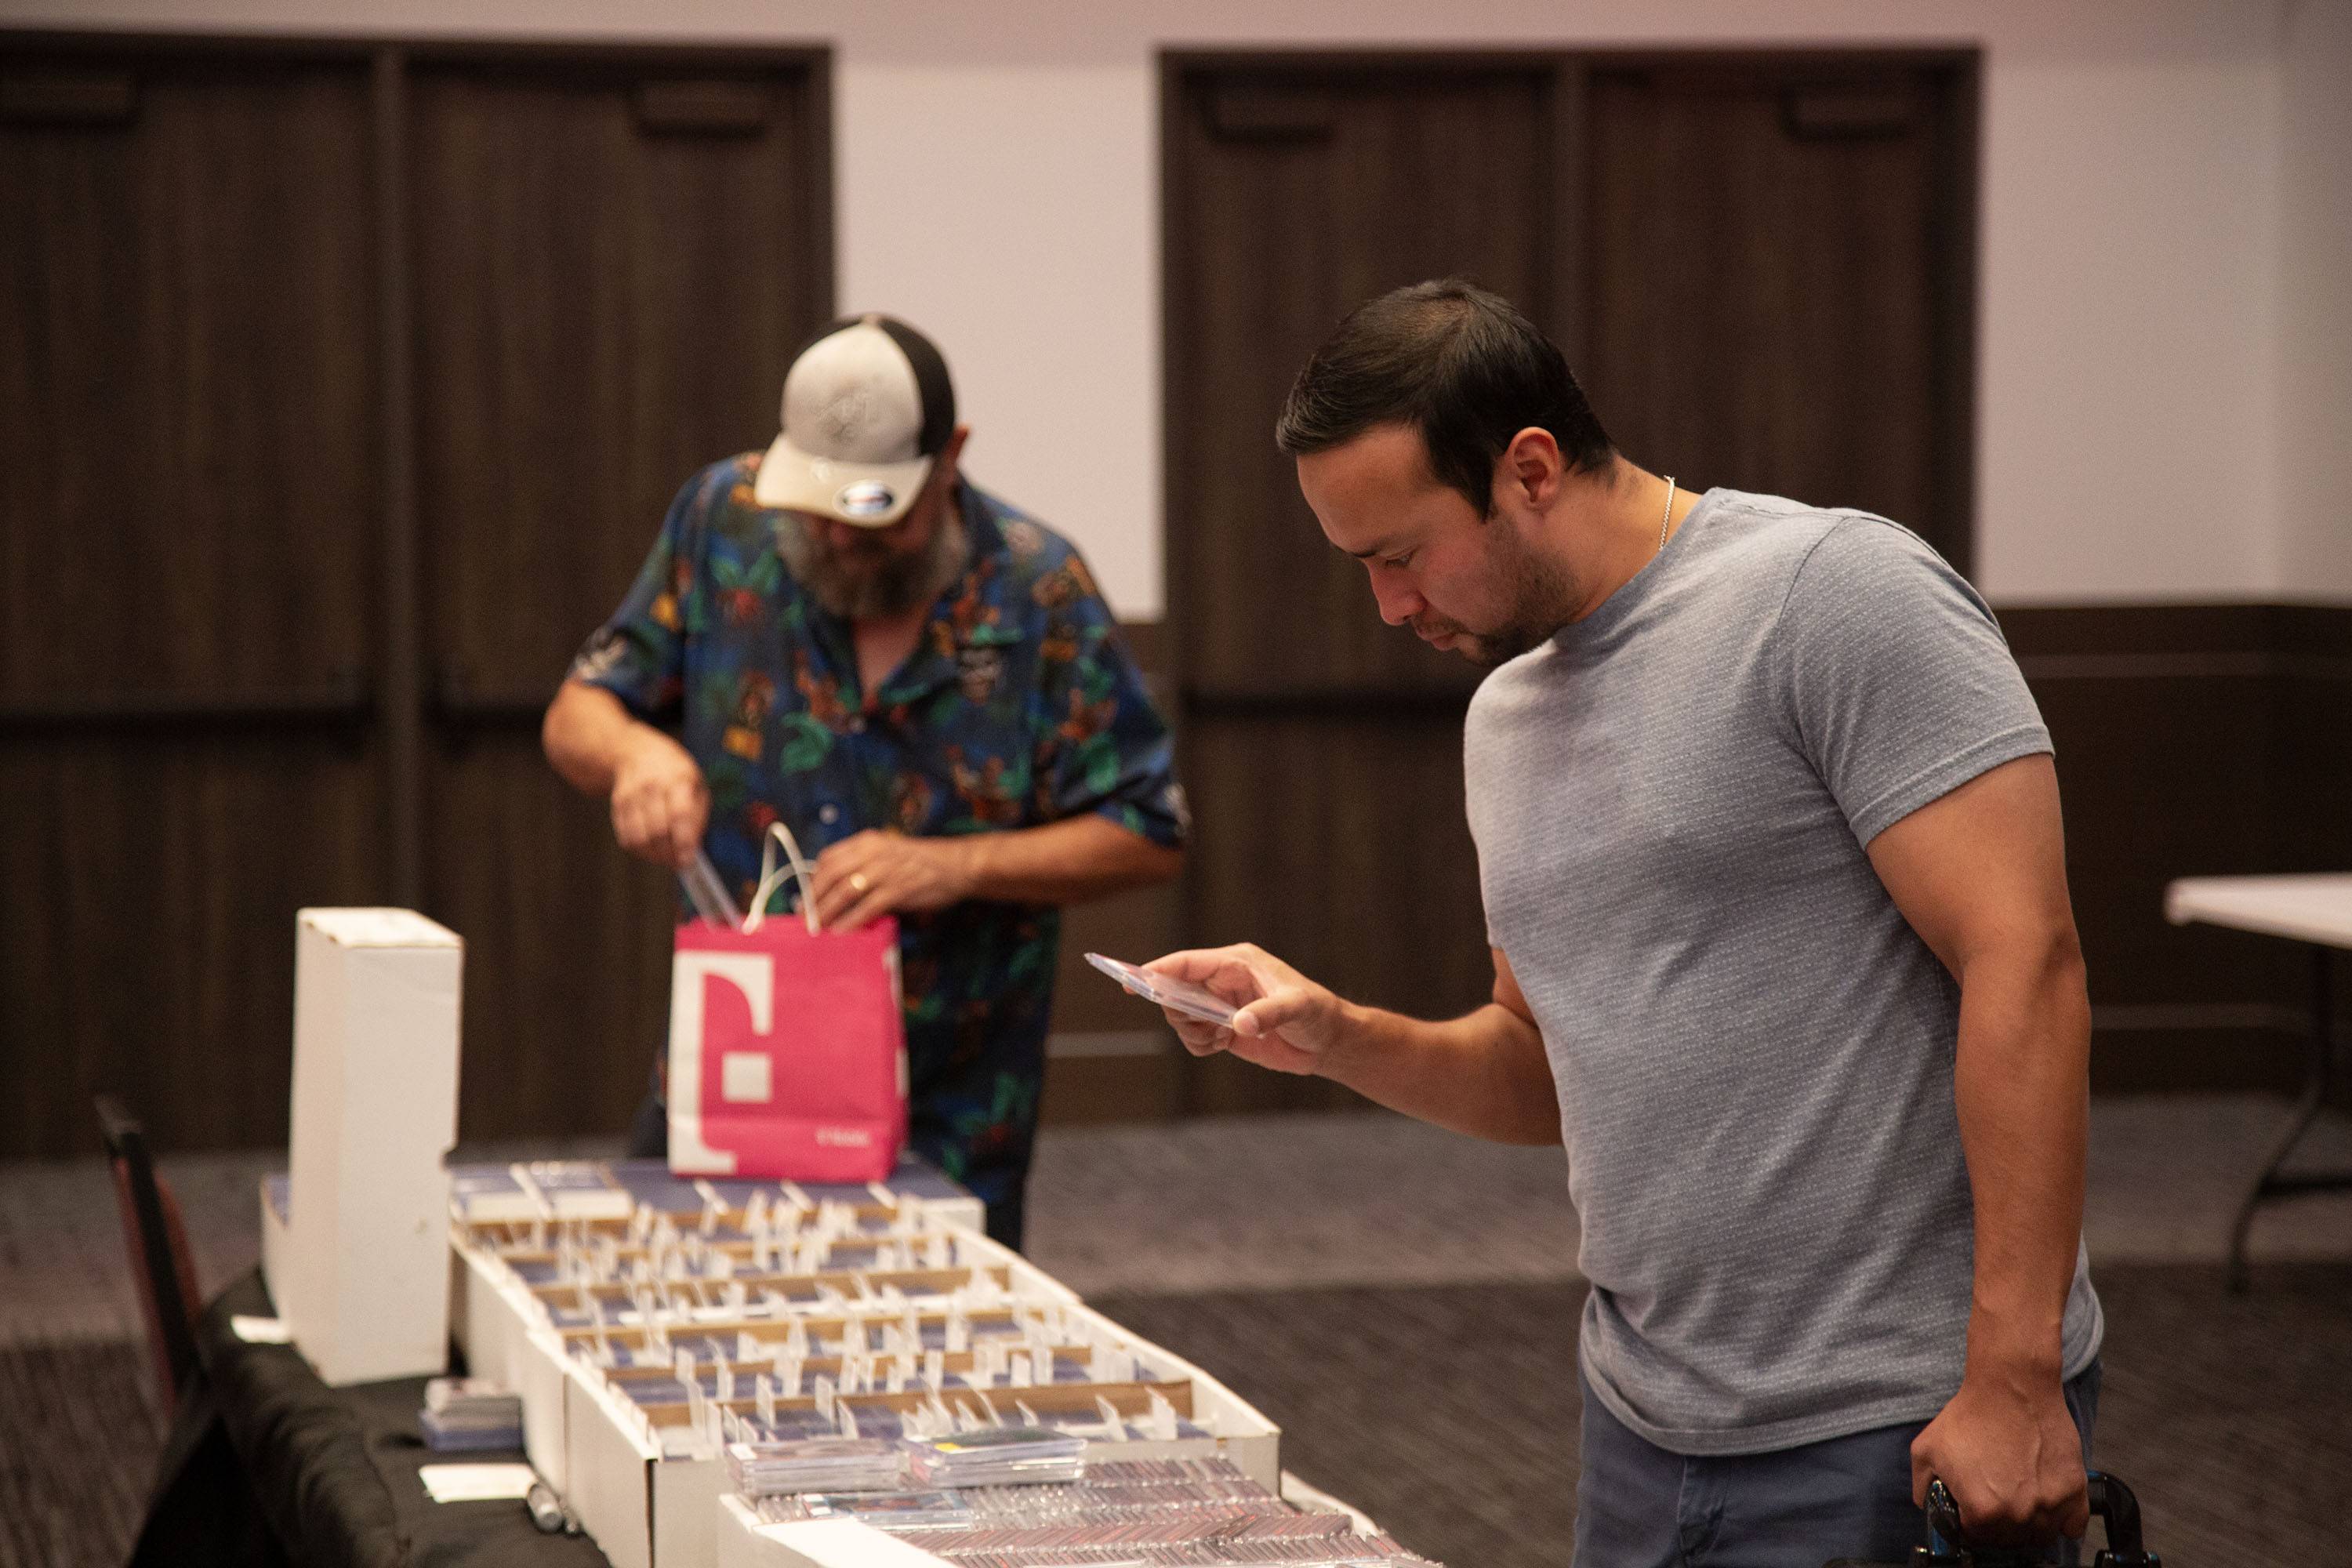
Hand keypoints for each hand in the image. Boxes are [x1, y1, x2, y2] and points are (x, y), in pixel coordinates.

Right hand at [609, 729, 707, 869]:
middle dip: (669, 854)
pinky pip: (627, 837)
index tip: (688, 861)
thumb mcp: (697, 787)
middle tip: (679, 862)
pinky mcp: (618, 804)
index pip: (679, 814)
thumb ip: (697, 818)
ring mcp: (632, 794)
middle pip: (657, 831)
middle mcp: (652, 786)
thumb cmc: (675, 774)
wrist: (638, 752)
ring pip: (640, 838)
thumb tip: (691, 850)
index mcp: (679, 779)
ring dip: (654, 856)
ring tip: (666, 857)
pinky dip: (640, 850)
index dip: (683, 842)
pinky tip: (652, 848)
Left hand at [809, 830, 977, 930]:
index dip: (813, 879)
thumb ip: (864, 866)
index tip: (806, 898)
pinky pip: (867, 907)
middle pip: (831, 874)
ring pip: (844, 891)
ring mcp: (886, 871)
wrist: (958, 865)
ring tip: (817, 928)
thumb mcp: (888, 853)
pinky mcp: (899, 890)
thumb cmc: (922, 863)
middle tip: (805, 917)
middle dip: (813, 898)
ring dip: (827, 911)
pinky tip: (842, 932)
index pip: (828, 858)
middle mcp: (873, 852)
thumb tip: (836, 892)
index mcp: (868, 842)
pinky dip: (851, 921)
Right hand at [1141, 944, 1346, 1076]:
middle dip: (1178, 1010)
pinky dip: (1199, 1044)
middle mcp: (1223, 980)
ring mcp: (1220, 1004)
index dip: (1156, 970)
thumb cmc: (1316, 1013)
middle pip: (1174, 991)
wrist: (1326, 1042)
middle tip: (1204, 1026)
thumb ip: (1268, 1013)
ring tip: (1220, 1038)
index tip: (1132, 982)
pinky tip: (1224, 1045)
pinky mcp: (1222, 1028)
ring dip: (1191, 1031)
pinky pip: (1193, 1036)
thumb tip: (1238, 1024)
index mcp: (1236, 962)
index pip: (1186, 963)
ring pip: (1180, 1016)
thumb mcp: (1296, 1008)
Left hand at [1910, 1363, 2088, 1547]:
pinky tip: (2046, 1502)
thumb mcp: (1926, 1451)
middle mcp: (2019, 1515)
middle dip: (1998, 1524)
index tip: (1973, 1509)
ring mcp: (2051, 1505)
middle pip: (2009, 1540)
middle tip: (1995, 1497)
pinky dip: (2063, 1520)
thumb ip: (1923, 1488)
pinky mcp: (2075, 1491)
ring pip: (2041, 1536)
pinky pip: (2073, 1526)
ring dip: (2029, 1525)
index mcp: (1983, 1511)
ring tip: (2018, 1498)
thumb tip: (1930, 1508)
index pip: (1976, 1538)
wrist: (2011, 1386)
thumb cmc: (1971, 1415)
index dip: (1970, 1521)